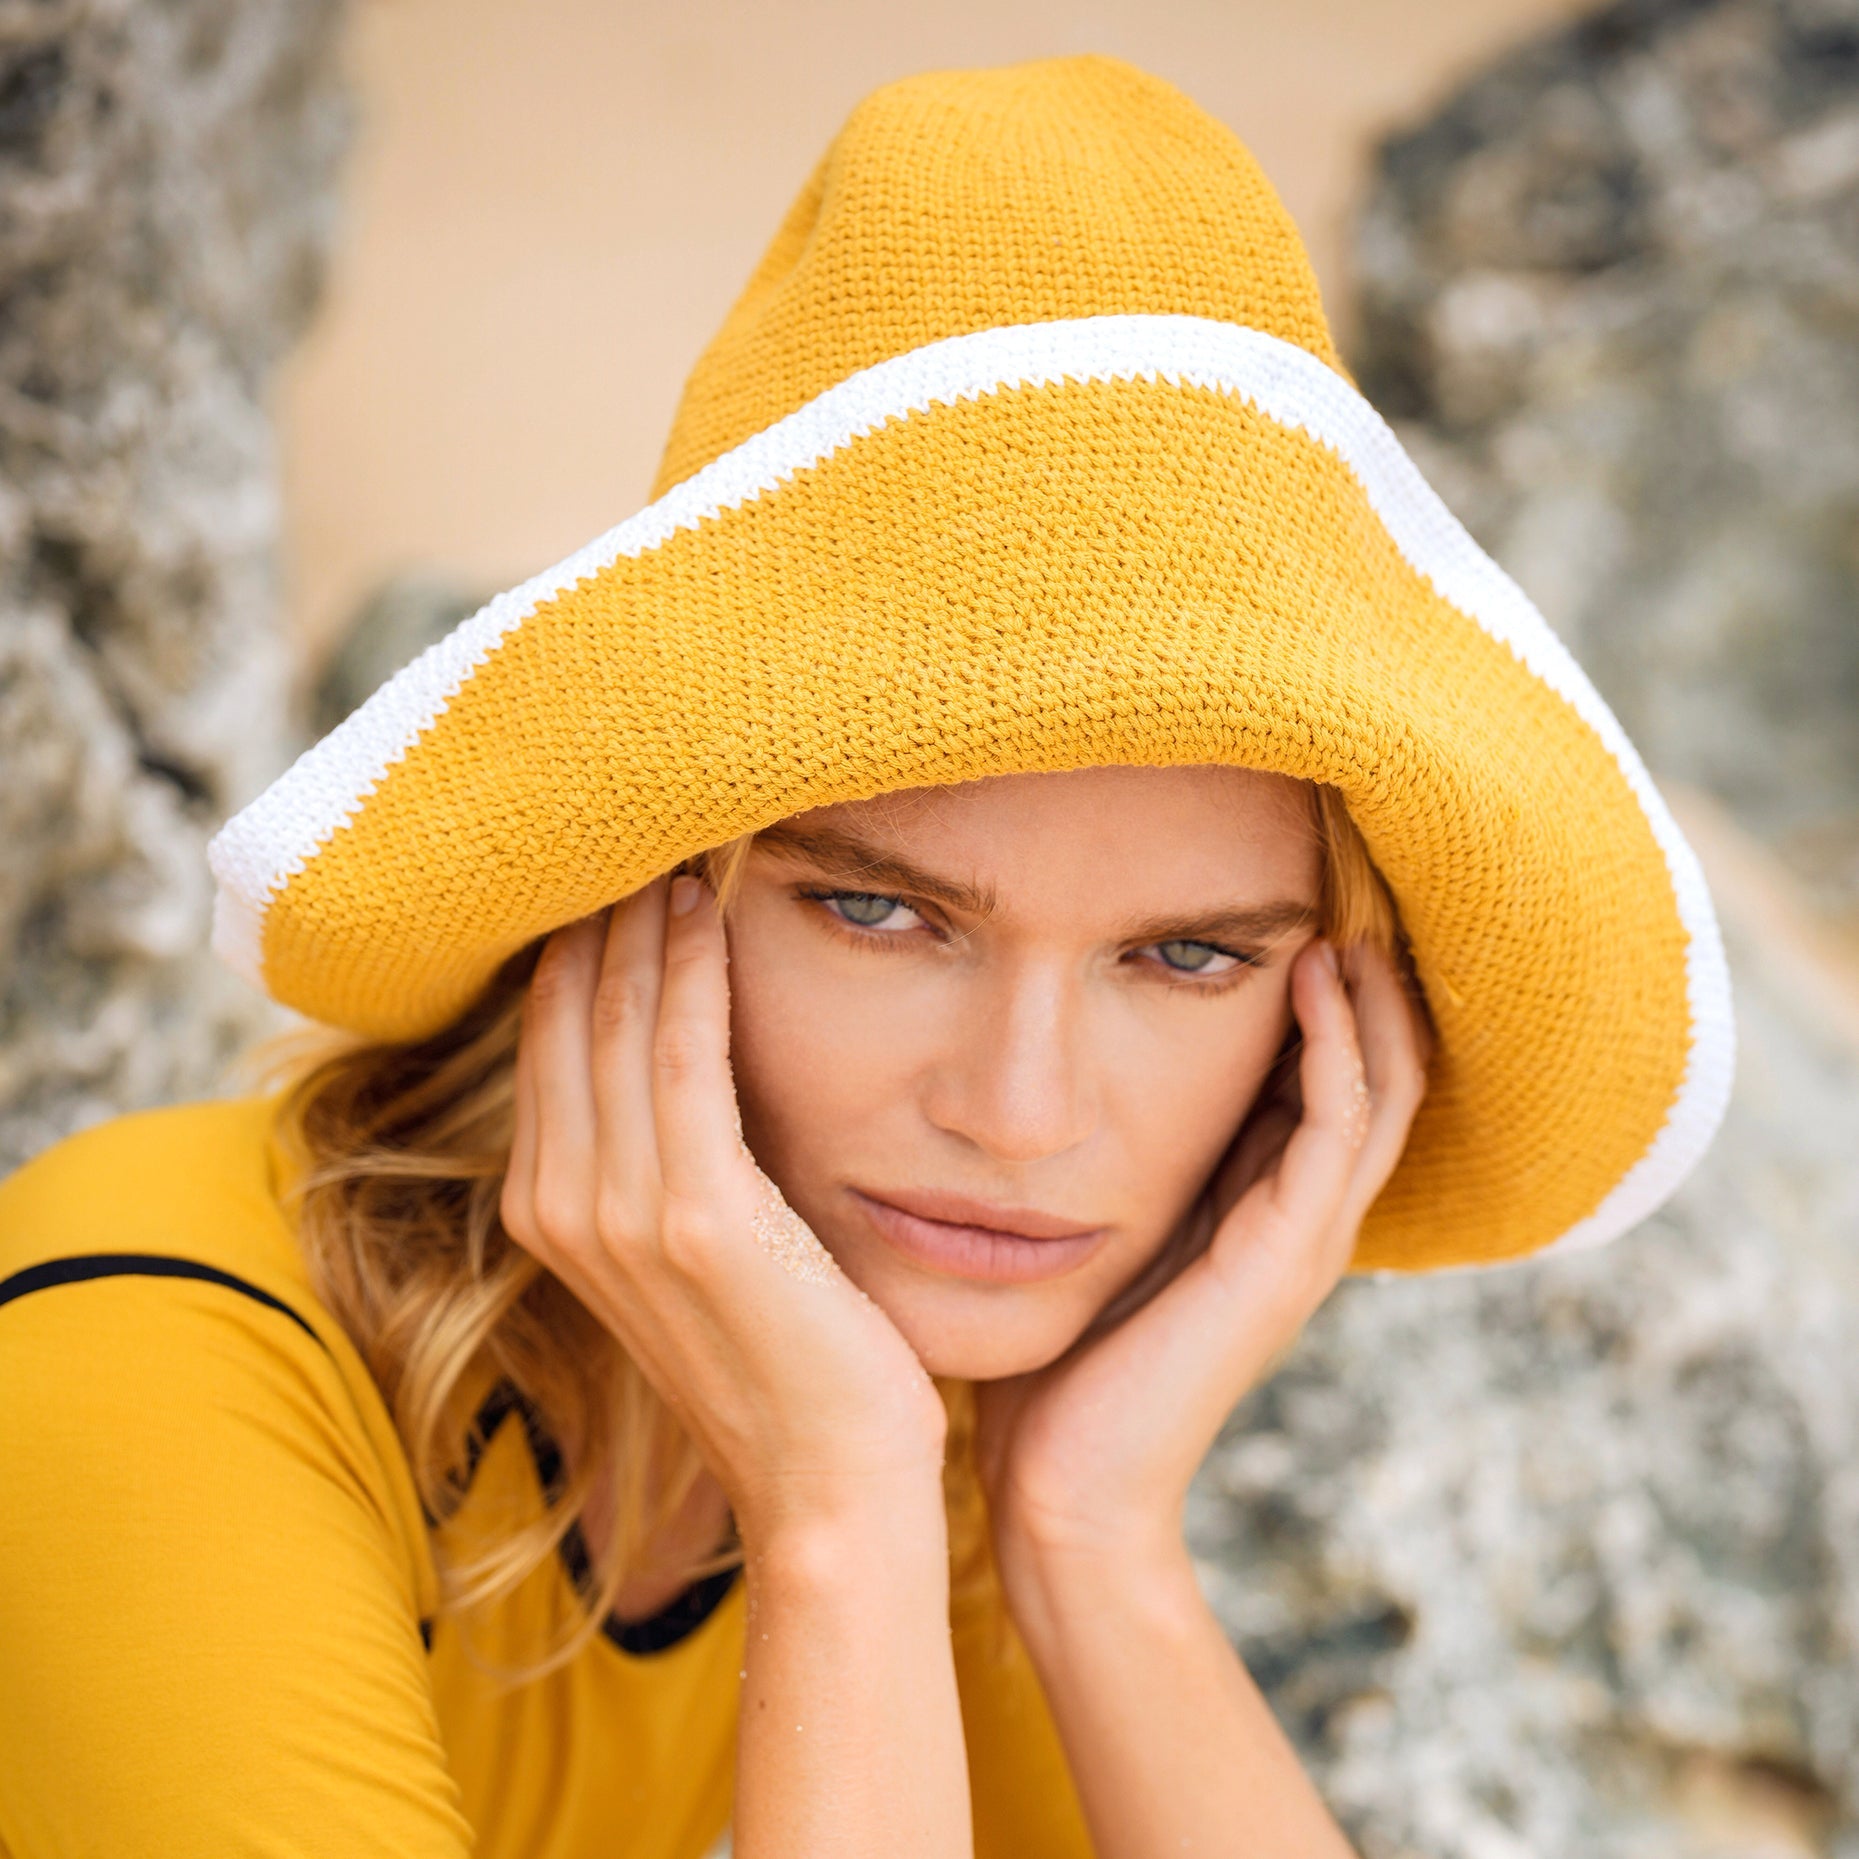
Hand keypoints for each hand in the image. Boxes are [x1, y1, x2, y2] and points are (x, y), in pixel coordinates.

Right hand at [500, 876, 946, 1550]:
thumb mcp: (697, 1246)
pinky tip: (708, 907)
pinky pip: (683, 1057)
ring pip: (618, 1021)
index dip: (580, 941)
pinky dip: (691, 972)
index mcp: (552, 1209)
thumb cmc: (785, 1355)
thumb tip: (687, 1040)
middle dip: (603, 910)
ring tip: (677, 838)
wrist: (829, 1485)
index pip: (549, 1036)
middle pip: (568, 1014)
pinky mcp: (697, 1218)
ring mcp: (620, 1214)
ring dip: (644, 920)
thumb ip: (668, 1151)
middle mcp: (565, 1206)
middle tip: (641, 815)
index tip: (619, 856)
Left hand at [973, 937, 1429, 1588]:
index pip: (1325, 1076)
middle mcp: (1300, 1217)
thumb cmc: (1057, 1364)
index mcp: (1258, 1209)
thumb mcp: (1088, 1232)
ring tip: (1344, 909)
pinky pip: (1341, 1125)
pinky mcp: (1286, 1256)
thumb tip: (1040, 1089)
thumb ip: (1098, 1167)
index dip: (1323, 992)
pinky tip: (1313, 976)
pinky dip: (1338, 1044)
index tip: (1290, 900)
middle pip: (1377, 1069)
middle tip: (1340, 881)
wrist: (1063, 1486)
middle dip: (1366, 977)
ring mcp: (1304, 1239)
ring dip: (1369, 995)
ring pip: (1383, 1086)